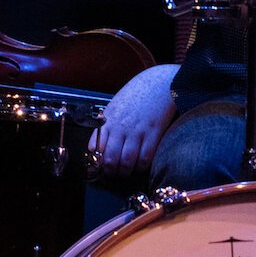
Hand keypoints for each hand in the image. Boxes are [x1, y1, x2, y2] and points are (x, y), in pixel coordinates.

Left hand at [87, 66, 176, 184]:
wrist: (160, 82)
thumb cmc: (137, 94)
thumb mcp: (116, 105)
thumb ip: (107, 123)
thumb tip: (98, 145)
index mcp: (108, 119)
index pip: (95, 147)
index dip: (96, 162)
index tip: (98, 168)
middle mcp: (120, 126)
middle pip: (110, 159)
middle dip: (110, 171)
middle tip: (113, 174)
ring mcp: (137, 130)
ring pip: (127, 161)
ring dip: (125, 172)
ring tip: (126, 172)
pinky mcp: (153, 133)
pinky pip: (145, 158)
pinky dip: (141, 166)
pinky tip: (140, 165)